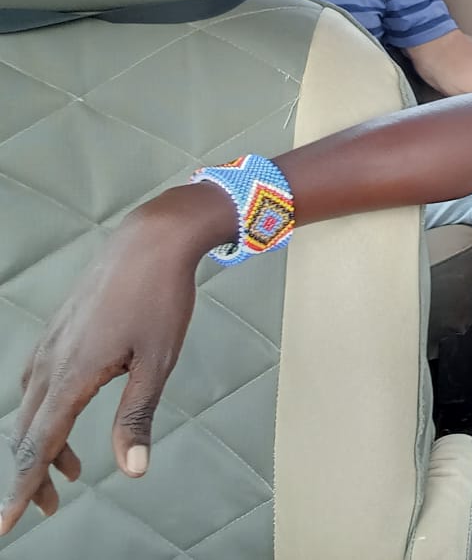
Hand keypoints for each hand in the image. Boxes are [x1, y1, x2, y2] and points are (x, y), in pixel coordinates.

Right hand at [0, 192, 209, 533]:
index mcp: (72, 376)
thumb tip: (132, 470)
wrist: (152, 240)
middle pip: (26, 433)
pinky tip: (61, 414)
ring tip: (70, 471)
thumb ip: (138, 416)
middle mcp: (51, 361)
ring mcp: (51, 342)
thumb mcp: (158, 361)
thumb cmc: (162, 298)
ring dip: (41, 443)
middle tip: (48, 508)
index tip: (7, 525)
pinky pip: (37, 379)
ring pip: (29, 407)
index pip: (37, 447)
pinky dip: (44, 410)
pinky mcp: (59, 329)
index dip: (22, 489)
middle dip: (32, 475)